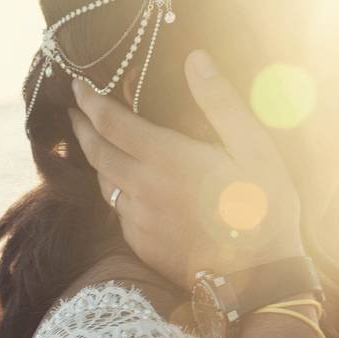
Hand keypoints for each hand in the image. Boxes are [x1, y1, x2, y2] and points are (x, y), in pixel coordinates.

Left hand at [69, 50, 303, 288]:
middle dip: (81, 128)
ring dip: (95, 160)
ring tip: (95, 144)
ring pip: (104, 183)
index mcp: (167, 158)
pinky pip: (119, 213)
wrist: (259, 278)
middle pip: (96, 152)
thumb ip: (221, 102)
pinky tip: (126, 188)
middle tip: (74, 111)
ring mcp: (139, 221)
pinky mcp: (143, 246)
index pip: (110, 121)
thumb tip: (196, 59)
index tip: (77, 86)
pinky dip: (117, 193)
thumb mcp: (255, 148)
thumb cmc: (264, 209)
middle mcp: (143, 188)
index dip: (89, 100)